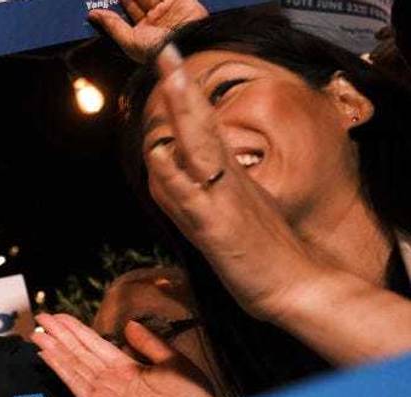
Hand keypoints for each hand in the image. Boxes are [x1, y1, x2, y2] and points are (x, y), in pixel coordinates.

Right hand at [32, 313, 217, 396]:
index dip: (77, 330)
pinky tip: (48, 355)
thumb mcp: (174, 361)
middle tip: (41, 318)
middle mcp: (112, 380)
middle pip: (79, 353)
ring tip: (37, 334)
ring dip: (54, 349)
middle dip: (60, 336)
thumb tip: (129, 324)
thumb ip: (149, 343)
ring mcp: (104, 394)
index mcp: (129, 369)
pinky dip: (61, 370)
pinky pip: (76, 385)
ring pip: (73, 366)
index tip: (61, 316)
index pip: (96, 345)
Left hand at [89, 0, 207, 62]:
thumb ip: (113, 25)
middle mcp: (156, 18)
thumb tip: (93, 15)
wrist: (185, 50)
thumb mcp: (129, 40)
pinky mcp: (182, 1)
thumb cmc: (158, 53)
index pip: (129, 9)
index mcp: (143, 30)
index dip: (121, 0)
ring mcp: (169, 8)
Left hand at [144, 44, 328, 321]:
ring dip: (181, 114)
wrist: (296, 284)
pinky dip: (174, 175)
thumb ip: (187, 189)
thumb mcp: (221, 211)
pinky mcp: (218, 226)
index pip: (201, 123)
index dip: (182, 94)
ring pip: (198, 146)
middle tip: (166, 51)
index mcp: (226, 171)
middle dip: (181, 86)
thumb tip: (161, 166)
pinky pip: (192, 196)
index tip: (167, 63)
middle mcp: (226, 176)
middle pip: (201, 122)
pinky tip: (161, 157)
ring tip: (169, 79)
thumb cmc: (260, 249)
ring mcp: (223, 198)